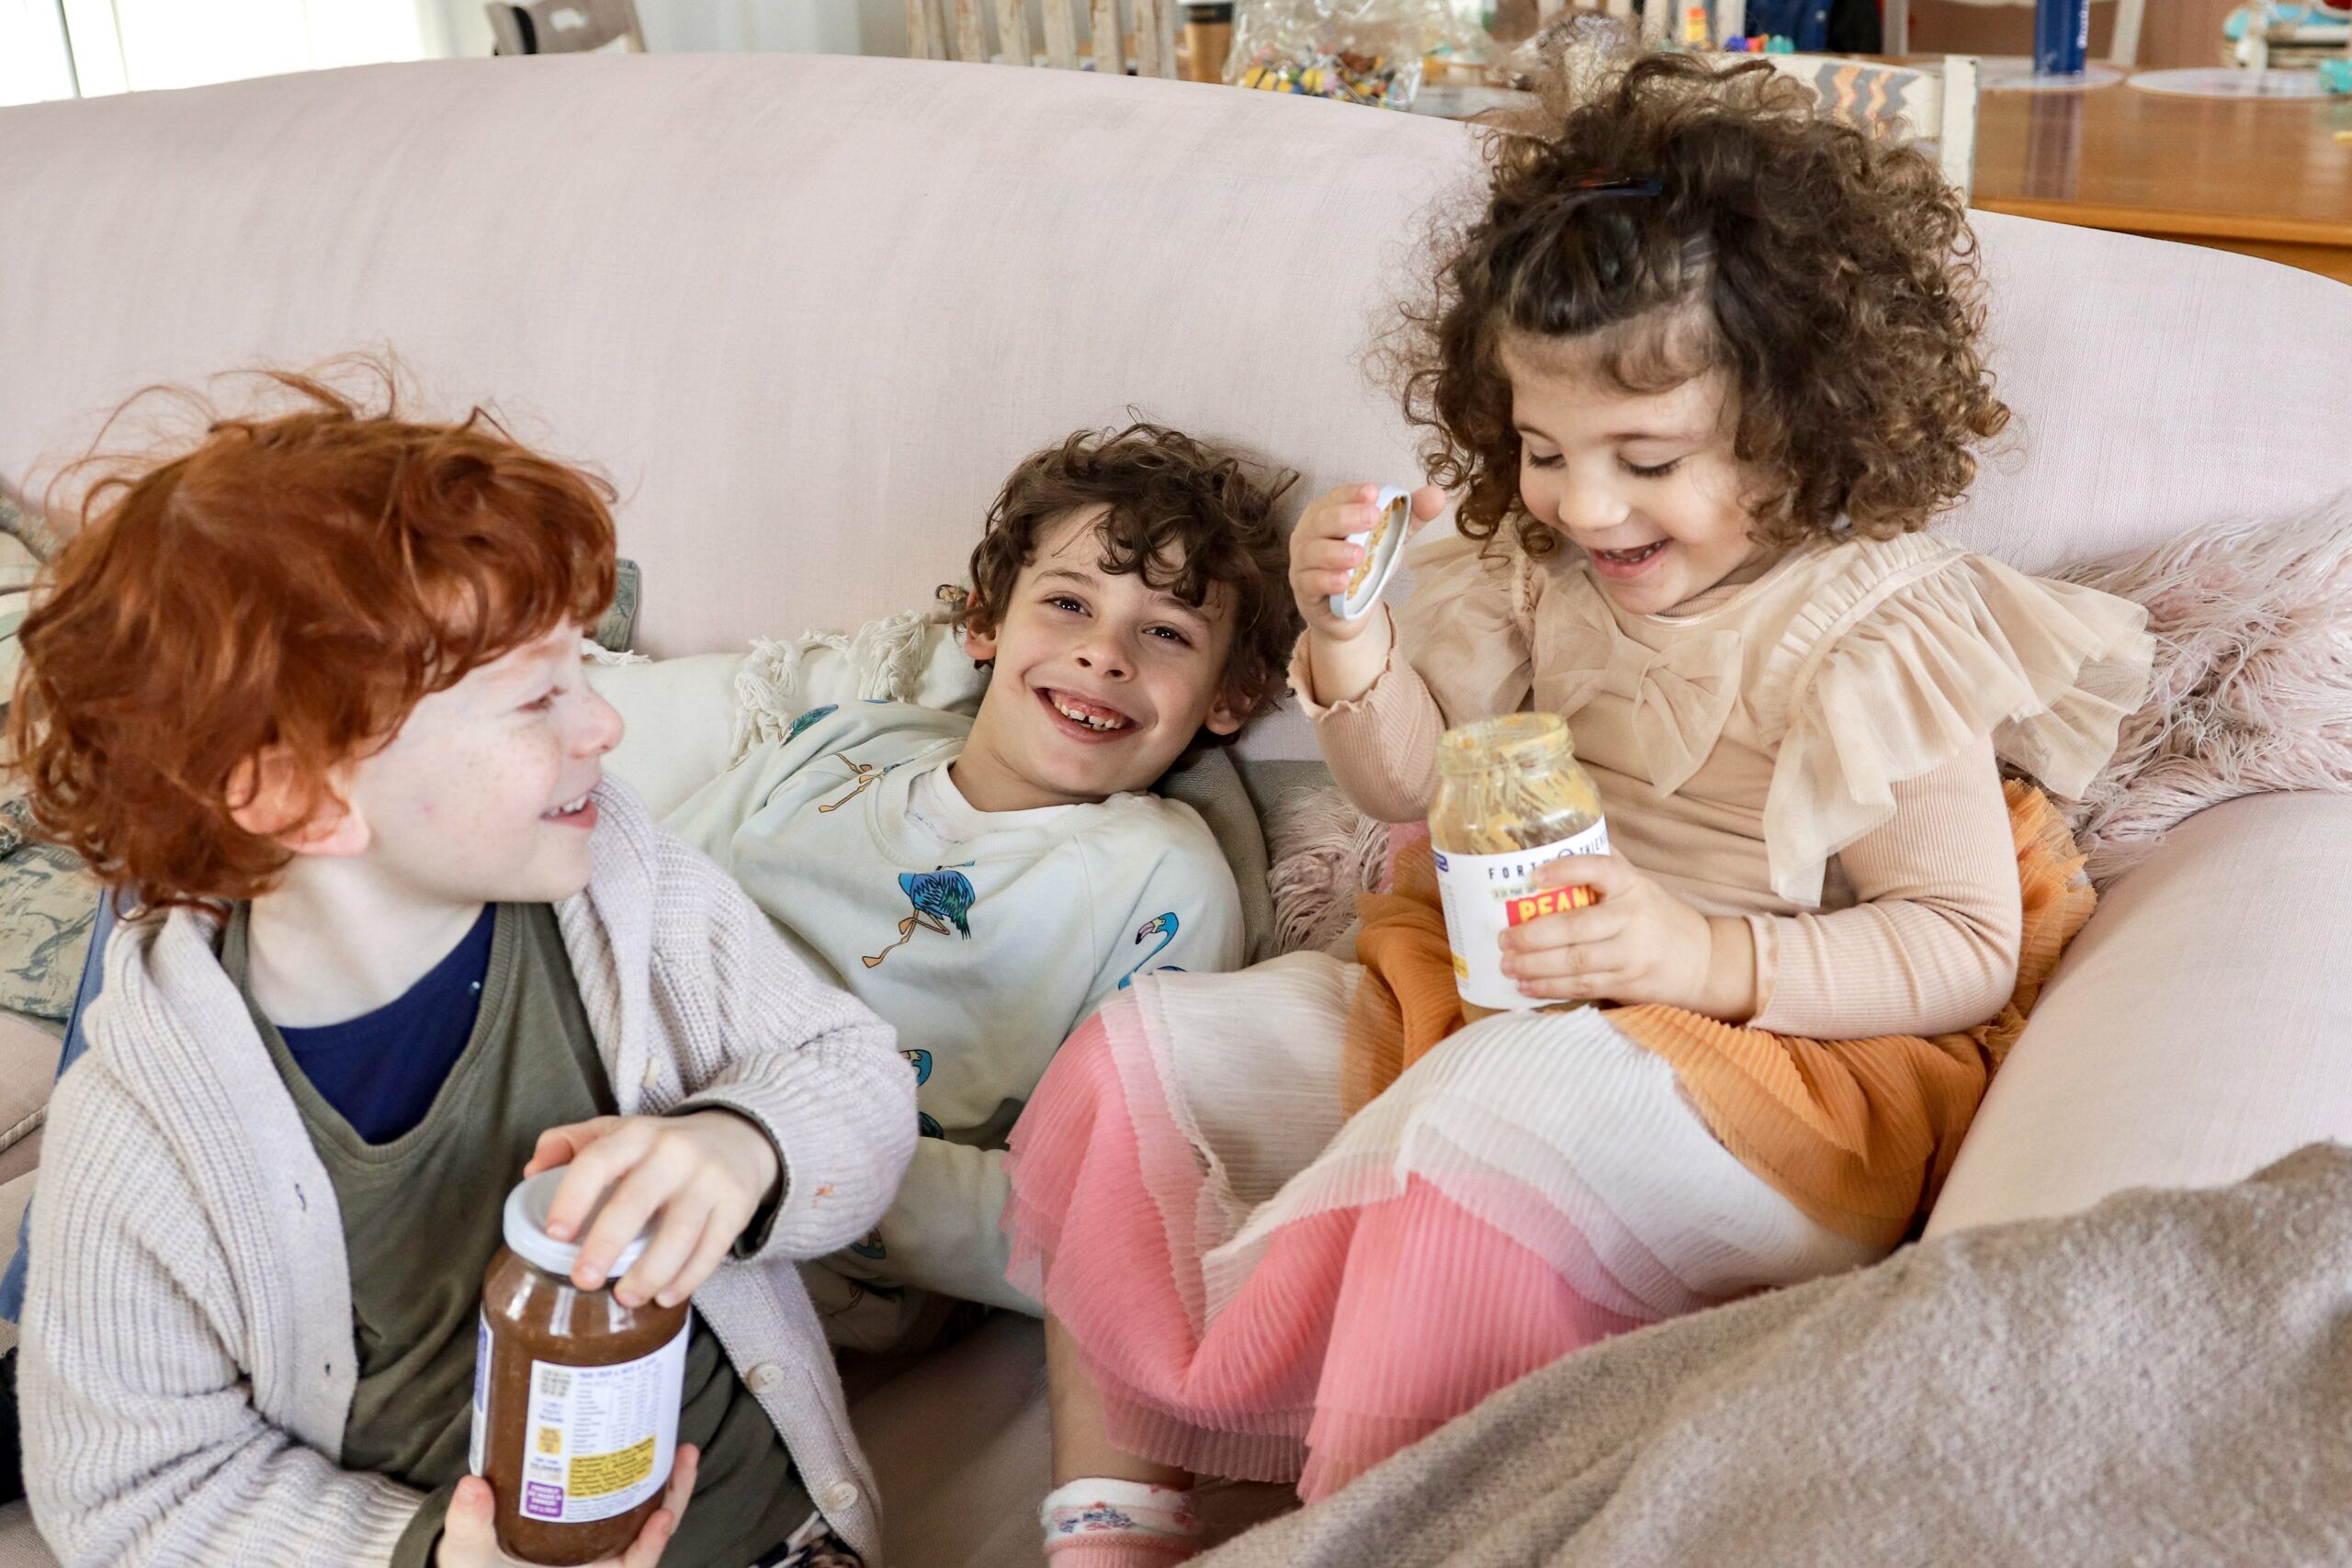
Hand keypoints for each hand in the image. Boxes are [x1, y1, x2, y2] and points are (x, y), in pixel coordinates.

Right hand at [437, 1446, 698, 1566]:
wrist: (469, 1560)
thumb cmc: (475, 1567)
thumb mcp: (468, 1553)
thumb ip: (470, 1526)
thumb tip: (472, 1487)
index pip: (629, 1567)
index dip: (649, 1548)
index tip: (661, 1520)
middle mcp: (596, 1559)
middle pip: (649, 1534)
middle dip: (674, 1499)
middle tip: (684, 1458)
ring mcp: (597, 1537)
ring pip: (645, 1512)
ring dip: (668, 1482)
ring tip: (682, 1446)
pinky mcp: (590, 1512)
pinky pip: (625, 1494)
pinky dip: (639, 1469)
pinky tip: (647, 1438)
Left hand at [527, 1112, 781, 1308]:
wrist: (739, 1137)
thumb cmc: (662, 1146)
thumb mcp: (618, 1132)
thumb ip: (569, 1143)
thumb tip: (531, 1171)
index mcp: (636, 1134)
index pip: (598, 1161)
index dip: (573, 1197)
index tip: (555, 1234)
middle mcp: (674, 1152)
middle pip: (637, 1200)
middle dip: (607, 1244)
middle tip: (584, 1279)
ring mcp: (709, 1180)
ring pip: (679, 1233)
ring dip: (649, 1273)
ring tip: (625, 1298)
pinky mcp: (736, 1206)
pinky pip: (711, 1249)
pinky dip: (687, 1279)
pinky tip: (664, 1296)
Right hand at [1292, 483, 1446, 707]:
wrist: (1350, 611)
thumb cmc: (1365, 566)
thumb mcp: (1391, 538)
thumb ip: (1412, 516)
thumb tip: (1437, 494)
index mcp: (1327, 513)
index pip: (1336, 497)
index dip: (1353, 494)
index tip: (1374, 493)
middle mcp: (1308, 535)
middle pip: (1321, 521)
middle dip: (1346, 517)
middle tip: (1373, 518)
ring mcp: (1303, 564)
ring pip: (1312, 553)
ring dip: (1335, 552)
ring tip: (1360, 554)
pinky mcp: (1304, 592)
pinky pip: (1310, 583)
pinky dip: (1327, 581)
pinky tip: (1345, 581)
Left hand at [1497, 854, 1756, 1019]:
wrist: (1702, 961)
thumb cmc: (1657, 916)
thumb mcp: (1639, 884)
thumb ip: (1604, 867)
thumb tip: (1555, 842)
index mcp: (1632, 885)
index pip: (1600, 869)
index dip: (1566, 871)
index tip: (1535, 875)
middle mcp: (1632, 918)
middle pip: (1576, 927)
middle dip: (1533, 935)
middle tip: (1503, 938)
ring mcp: (1631, 954)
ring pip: (1575, 961)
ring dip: (1534, 966)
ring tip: (1507, 964)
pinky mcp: (1627, 983)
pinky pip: (1582, 985)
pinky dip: (1550, 987)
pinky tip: (1526, 985)